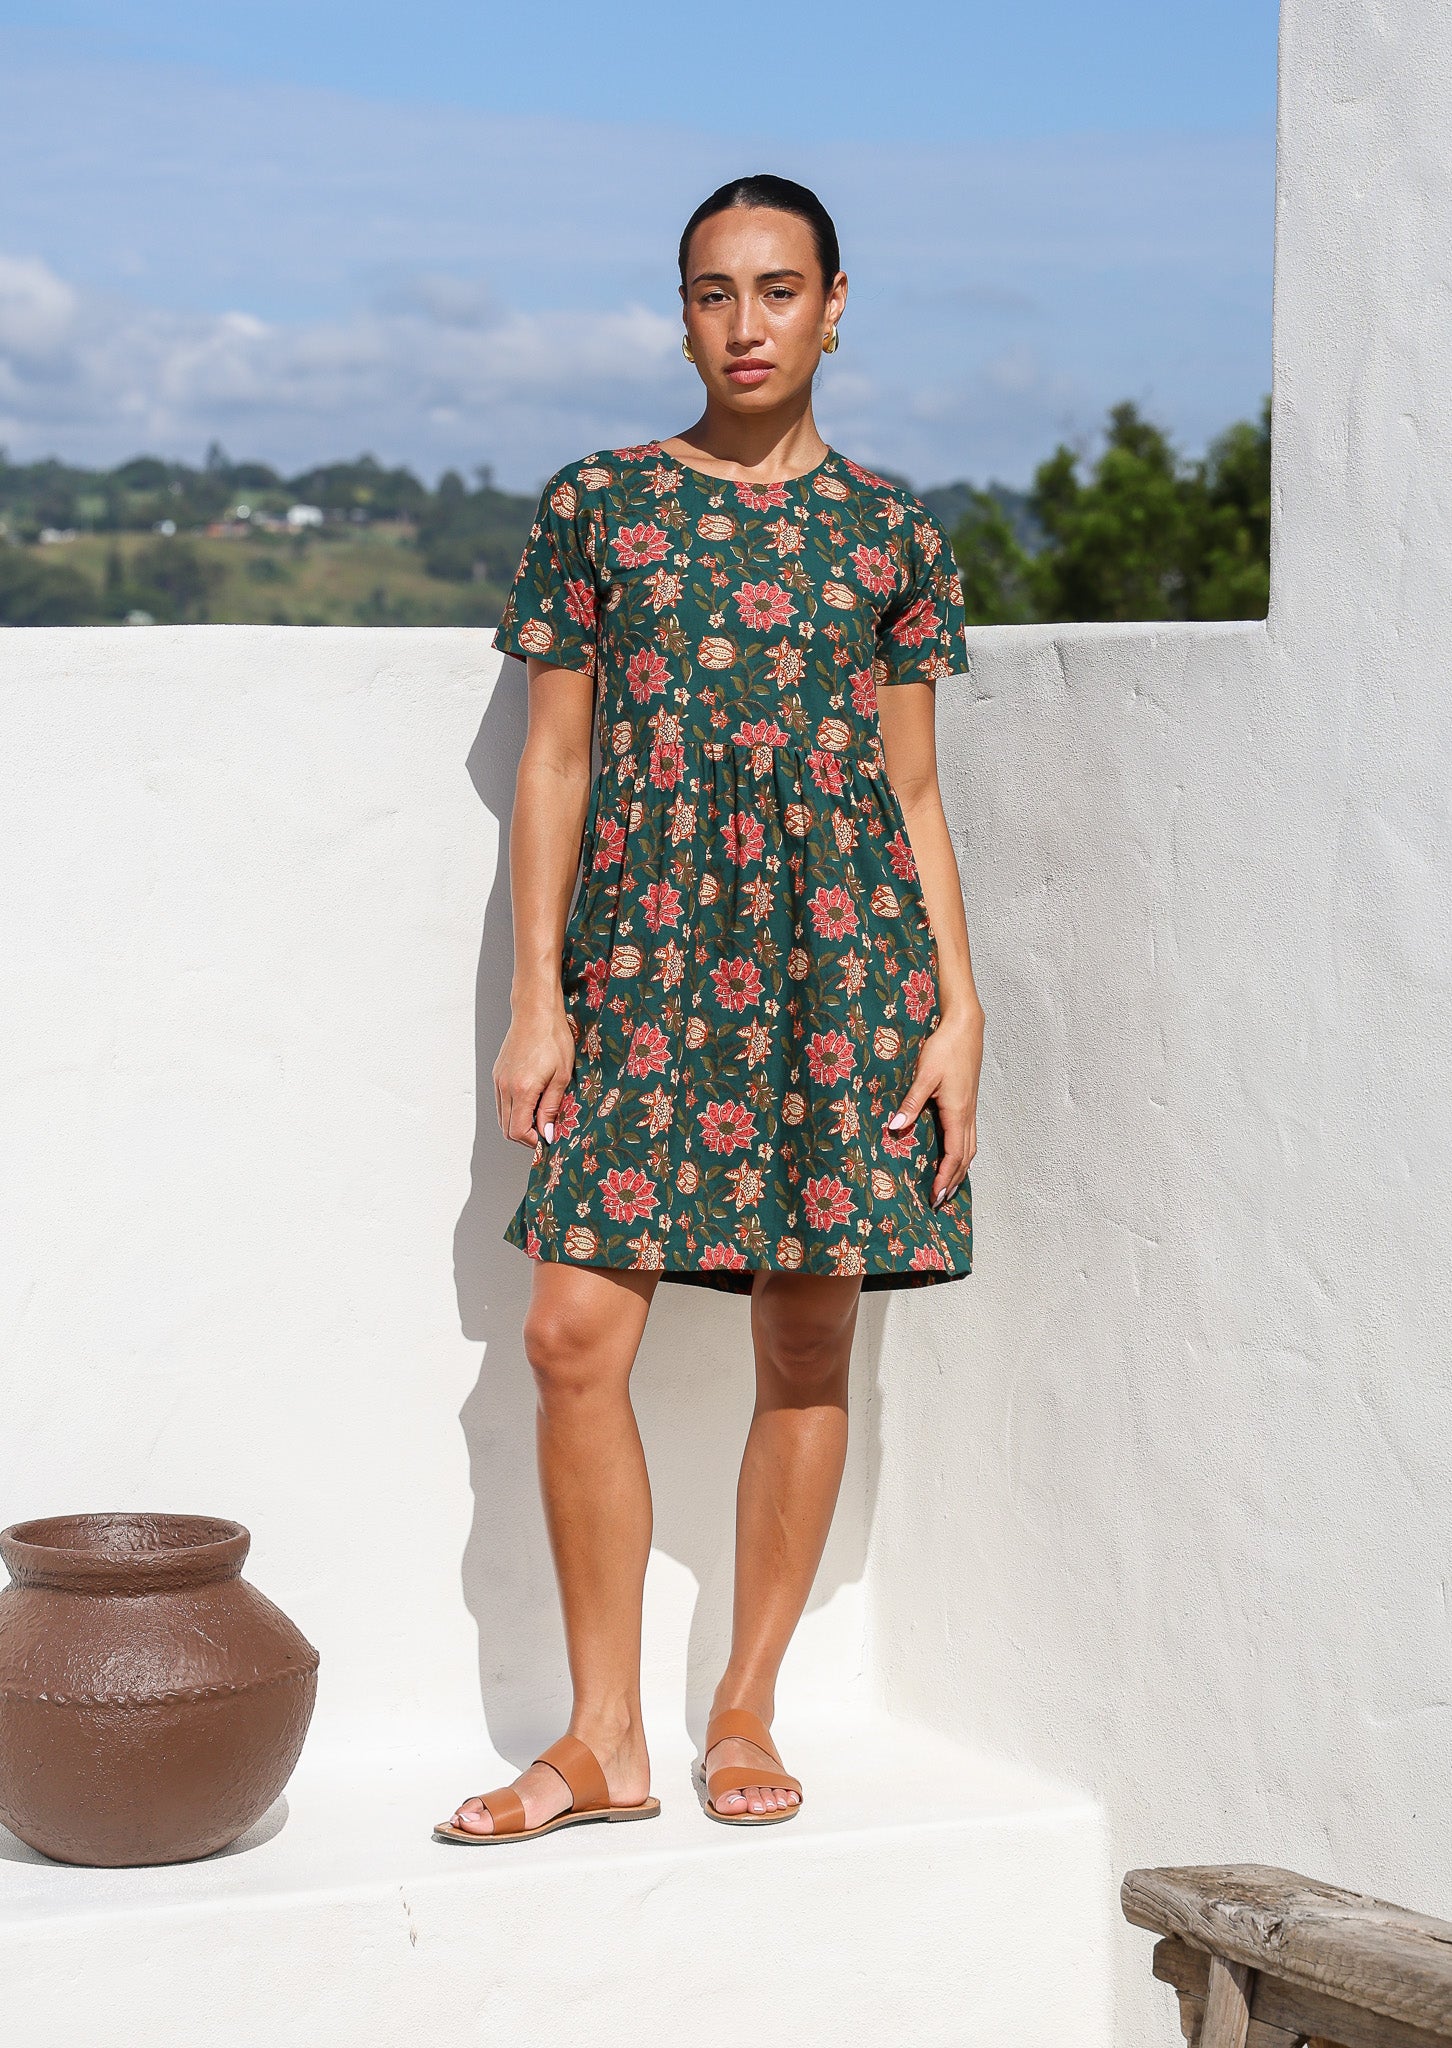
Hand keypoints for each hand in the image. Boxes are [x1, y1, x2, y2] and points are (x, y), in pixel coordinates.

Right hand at [494, 1001, 574, 1148]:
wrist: (536, 1012)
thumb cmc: (552, 1038)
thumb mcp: (561, 1076)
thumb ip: (552, 1107)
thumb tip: (547, 1132)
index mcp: (522, 1089)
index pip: (518, 1131)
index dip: (533, 1141)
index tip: (548, 1138)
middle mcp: (505, 1087)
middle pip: (506, 1128)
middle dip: (525, 1136)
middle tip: (545, 1130)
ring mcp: (498, 1080)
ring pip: (502, 1117)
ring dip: (519, 1123)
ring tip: (540, 1114)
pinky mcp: (497, 1074)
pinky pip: (501, 1102)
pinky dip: (514, 1109)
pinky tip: (531, 1100)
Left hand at [887, 1004, 983, 1208]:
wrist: (965, 1026)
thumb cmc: (945, 1048)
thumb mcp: (924, 1075)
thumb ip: (911, 1103)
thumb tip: (895, 1129)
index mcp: (957, 1112)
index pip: (954, 1155)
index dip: (945, 1177)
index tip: (936, 1196)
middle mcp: (968, 1114)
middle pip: (965, 1157)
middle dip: (953, 1180)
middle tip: (940, 1201)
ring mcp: (970, 1107)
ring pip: (970, 1147)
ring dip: (960, 1169)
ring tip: (949, 1186)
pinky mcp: (968, 1100)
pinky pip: (969, 1135)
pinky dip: (962, 1152)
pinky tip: (954, 1154)